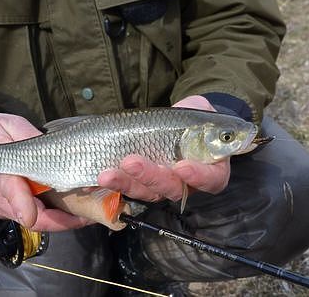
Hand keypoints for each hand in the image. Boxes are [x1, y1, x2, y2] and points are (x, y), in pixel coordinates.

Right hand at [0, 113, 90, 230]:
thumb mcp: (7, 125)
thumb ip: (27, 136)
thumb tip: (51, 145)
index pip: (10, 192)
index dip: (23, 205)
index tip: (31, 216)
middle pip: (31, 217)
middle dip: (62, 220)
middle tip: (91, 215)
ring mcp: (1, 207)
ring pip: (35, 220)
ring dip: (61, 218)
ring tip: (90, 210)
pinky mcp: (7, 209)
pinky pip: (33, 215)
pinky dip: (53, 213)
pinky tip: (73, 205)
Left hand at [98, 95, 230, 202]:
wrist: (179, 124)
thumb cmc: (196, 121)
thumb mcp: (205, 116)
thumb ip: (208, 121)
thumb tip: (210, 119)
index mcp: (211, 171)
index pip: (210, 180)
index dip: (198, 177)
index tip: (183, 167)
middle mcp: (187, 185)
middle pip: (171, 188)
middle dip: (149, 177)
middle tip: (131, 162)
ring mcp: (162, 186)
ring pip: (146, 191)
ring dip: (125, 182)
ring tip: (106, 173)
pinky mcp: (142, 184)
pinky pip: (128, 186)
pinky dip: (113, 182)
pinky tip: (97, 177)